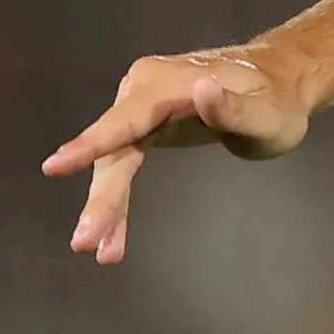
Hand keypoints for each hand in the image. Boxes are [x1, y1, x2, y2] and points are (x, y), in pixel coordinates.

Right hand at [41, 45, 313, 264]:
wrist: (277, 83)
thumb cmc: (277, 100)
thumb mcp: (268, 113)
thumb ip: (235, 108)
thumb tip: (201, 89)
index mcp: (170, 82)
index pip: (128, 117)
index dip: (92, 143)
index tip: (55, 167)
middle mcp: (145, 87)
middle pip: (115, 148)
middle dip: (102, 197)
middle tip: (85, 242)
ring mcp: (140, 106)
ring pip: (113, 162)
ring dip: (106, 207)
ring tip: (102, 251)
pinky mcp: (144, 126)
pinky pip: (122, 165)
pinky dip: (118, 201)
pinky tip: (113, 242)